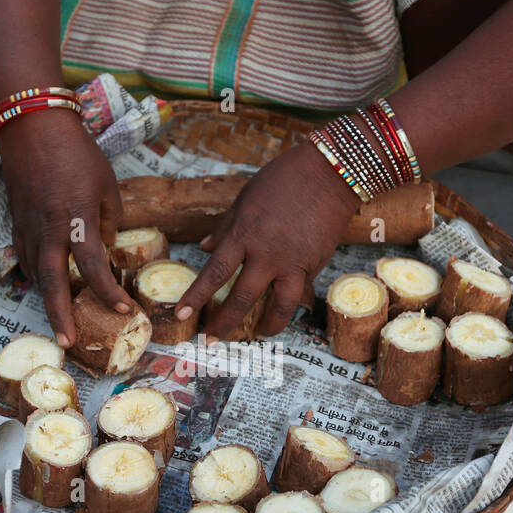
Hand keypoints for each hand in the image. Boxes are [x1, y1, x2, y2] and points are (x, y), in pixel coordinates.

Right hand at [0, 108, 130, 346]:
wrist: (34, 127)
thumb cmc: (77, 152)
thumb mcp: (107, 185)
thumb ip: (109, 220)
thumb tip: (108, 246)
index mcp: (77, 218)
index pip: (94, 266)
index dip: (110, 291)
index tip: (125, 309)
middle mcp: (49, 229)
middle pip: (52, 281)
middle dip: (60, 314)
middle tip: (68, 341)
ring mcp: (28, 227)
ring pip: (35, 273)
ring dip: (47, 300)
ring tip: (58, 324)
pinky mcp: (16, 222)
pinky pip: (24, 257)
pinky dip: (33, 276)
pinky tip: (43, 287)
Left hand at [175, 142, 361, 339]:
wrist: (331, 173)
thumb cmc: (283, 179)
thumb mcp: (245, 198)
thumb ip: (225, 227)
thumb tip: (204, 247)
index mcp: (244, 234)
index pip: (214, 273)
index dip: (196, 298)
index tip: (181, 316)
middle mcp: (267, 253)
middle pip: (242, 298)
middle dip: (224, 323)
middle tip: (211, 340)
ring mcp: (293, 261)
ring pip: (278, 307)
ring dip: (266, 326)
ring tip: (257, 335)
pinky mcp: (314, 264)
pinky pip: (298, 289)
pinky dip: (287, 299)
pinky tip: (281, 305)